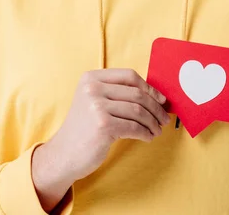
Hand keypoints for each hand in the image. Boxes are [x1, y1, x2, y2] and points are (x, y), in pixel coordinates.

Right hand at [32, 67, 170, 210]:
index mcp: (91, 77)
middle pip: (136, 93)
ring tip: (157, 130)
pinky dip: (145, 133)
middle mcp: (93, 88)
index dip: (149, 87)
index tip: (160, 99)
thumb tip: (155, 95)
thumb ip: (117, 93)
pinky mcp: (103, 125)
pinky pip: (134, 127)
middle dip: (155, 107)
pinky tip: (148, 137)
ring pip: (138, 111)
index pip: (129, 76)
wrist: (64, 154)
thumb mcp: (95, 101)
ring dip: (152, 122)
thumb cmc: (84, 128)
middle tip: (164, 118)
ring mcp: (96, 106)